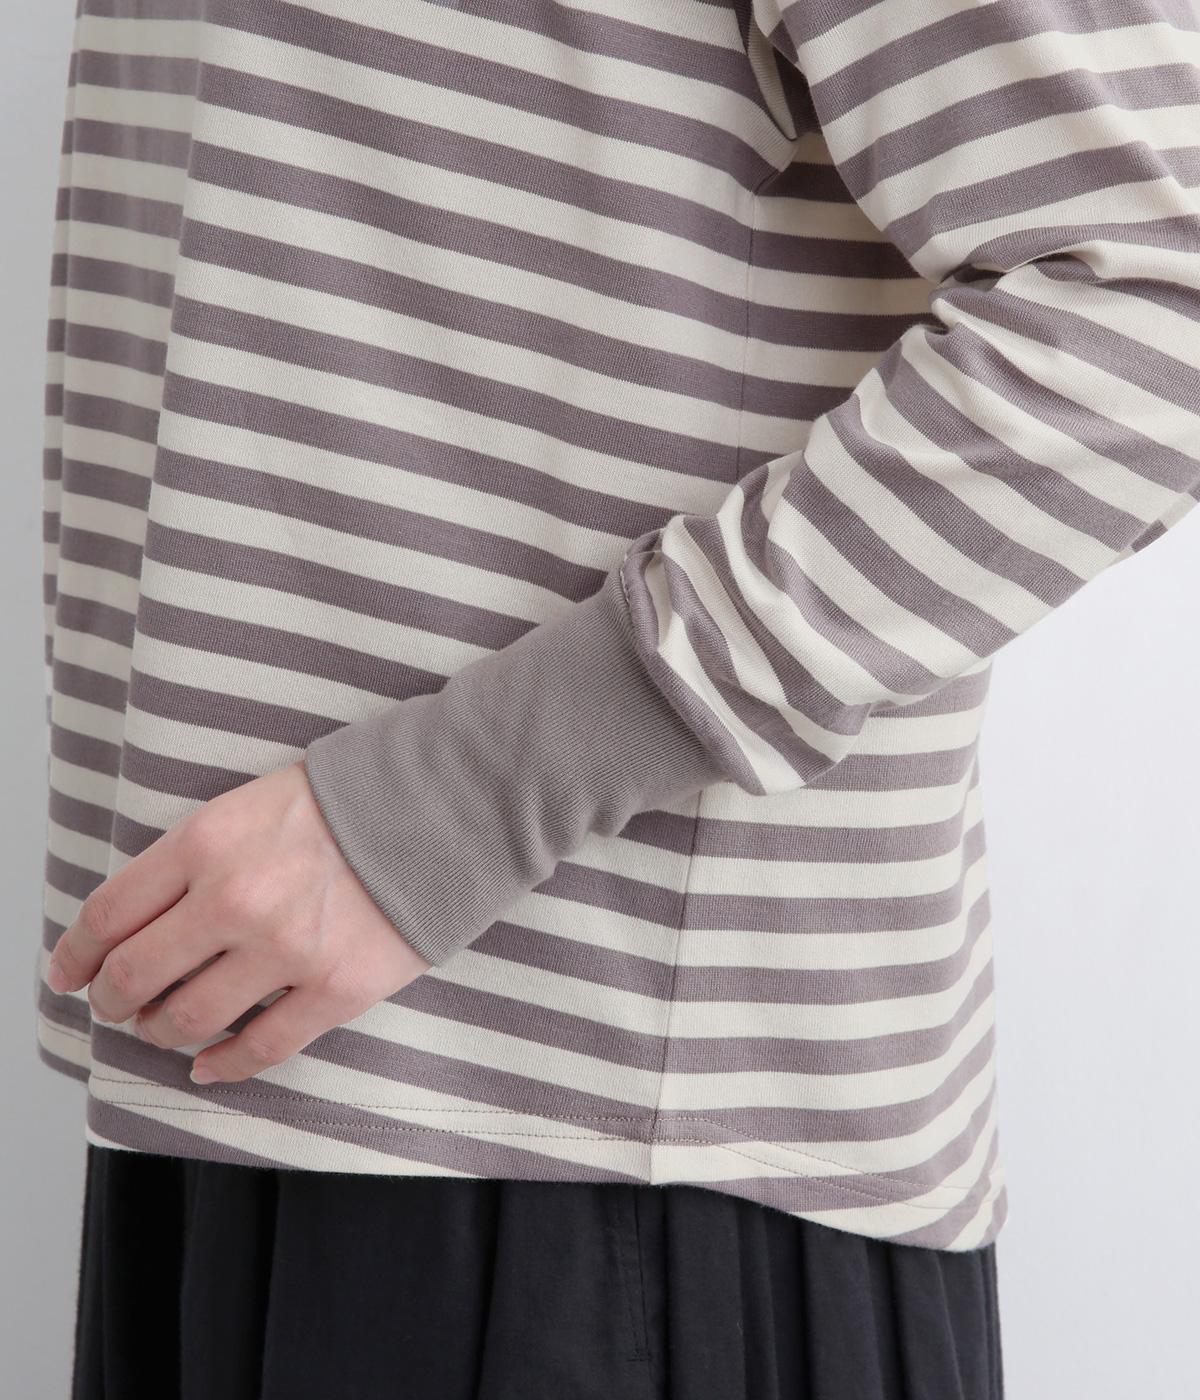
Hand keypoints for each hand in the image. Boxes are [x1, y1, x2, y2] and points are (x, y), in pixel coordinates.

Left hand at [44, 760, 431, 1083]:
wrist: (446, 803)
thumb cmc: (349, 798)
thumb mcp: (252, 802)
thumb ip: (196, 856)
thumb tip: (143, 920)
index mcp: (207, 841)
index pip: (110, 914)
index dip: (76, 954)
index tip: (68, 973)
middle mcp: (235, 899)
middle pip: (137, 976)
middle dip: (114, 1000)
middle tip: (115, 1005)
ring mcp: (286, 950)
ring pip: (189, 1020)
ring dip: (163, 1032)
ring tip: (164, 1028)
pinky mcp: (338, 988)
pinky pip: (261, 1048)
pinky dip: (223, 1066)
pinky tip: (209, 1066)